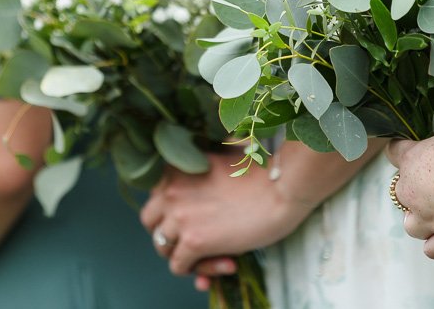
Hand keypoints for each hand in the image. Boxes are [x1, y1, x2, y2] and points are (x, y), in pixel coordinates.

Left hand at [140, 150, 312, 275]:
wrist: (282, 188)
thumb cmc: (261, 173)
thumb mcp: (220, 161)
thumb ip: (199, 178)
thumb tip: (197, 204)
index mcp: (175, 168)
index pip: (157, 197)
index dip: (172, 213)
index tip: (194, 221)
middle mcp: (170, 191)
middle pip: (151, 222)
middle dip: (169, 234)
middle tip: (193, 241)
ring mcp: (179, 217)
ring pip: (163, 248)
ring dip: (185, 256)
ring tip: (215, 256)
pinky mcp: (193, 241)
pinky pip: (180, 267)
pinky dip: (199, 271)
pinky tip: (227, 264)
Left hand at [385, 115, 433, 259]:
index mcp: (413, 158)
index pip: (393, 153)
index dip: (405, 152)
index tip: (415, 152)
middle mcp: (414, 191)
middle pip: (401, 193)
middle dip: (417, 190)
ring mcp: (431, 217)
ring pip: (412, 226)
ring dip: (423, 220)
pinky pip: (433, 250)